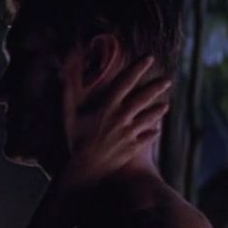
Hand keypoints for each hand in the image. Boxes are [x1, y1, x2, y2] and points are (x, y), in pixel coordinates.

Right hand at [60, 55, 171, 189]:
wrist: (84, 168)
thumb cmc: (73, 141)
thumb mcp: (68, 115)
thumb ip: (67, 94)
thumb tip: (60, 75)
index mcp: (108, 106)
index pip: (126, 82)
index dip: (138, 68)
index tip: (149, 58)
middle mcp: (122, 117)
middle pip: (143, 98)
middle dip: (157, 88)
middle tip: (168, 80)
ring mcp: (129, 133)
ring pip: (149, 118)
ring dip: (158, 111)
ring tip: (167, 105)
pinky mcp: (132, 147)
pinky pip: (146, 138)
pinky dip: (152, 133)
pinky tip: (157, 130)